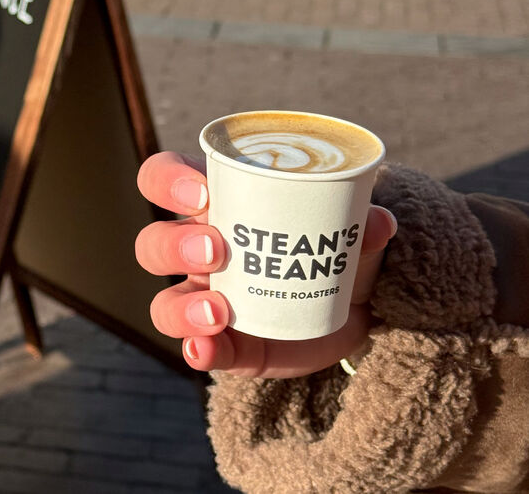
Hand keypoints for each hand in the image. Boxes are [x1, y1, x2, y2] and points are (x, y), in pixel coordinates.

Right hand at [135, 152, 396, 377]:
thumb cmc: (331, 250)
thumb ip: (360, 222)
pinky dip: (198, 350)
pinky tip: (208, 349)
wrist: (351, 313)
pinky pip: (196, 349)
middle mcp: (198, 252)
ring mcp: (204, 301)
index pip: (164, 179)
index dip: (168, 180)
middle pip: (152, 244)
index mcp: (216, 205)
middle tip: (217, 250)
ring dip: (182, 306)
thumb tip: (376, 220)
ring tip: (218, 311)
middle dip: (175, 245)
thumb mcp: (346, 230)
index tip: (202, 192)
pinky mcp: (223, 345)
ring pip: (163, 303)